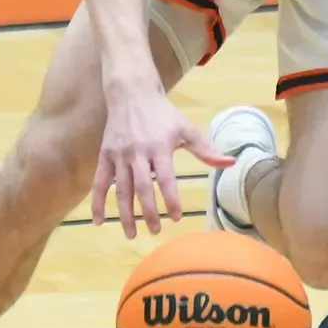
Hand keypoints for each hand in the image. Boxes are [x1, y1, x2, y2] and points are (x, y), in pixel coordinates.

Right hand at [90, 88, 233, 237]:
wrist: (132, 94)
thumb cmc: (163, 114)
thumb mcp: (186, 128)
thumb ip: (206, 150)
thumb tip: (231, 162)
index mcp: (159, 147)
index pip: (166, 178)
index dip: (170, 199)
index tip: (176, 217)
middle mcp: (138, 153)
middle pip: (142, 188)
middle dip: (148, 212)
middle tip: (155, 231)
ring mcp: (119, 156)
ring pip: (121, 189)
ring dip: (125, 214)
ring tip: (131, 234)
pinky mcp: (105, 156)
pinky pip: (99, 183)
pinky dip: (97, 203)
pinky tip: (98, 221)